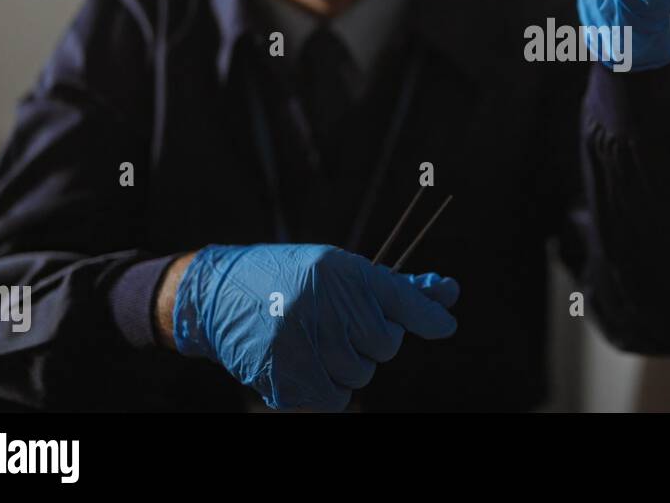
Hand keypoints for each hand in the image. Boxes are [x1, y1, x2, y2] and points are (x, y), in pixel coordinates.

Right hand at [172, 244, 458, 410]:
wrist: (218, 294)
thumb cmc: (292, 280)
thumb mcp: (340, 271)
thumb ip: (395, 289)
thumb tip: (451, 294)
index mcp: (342, 271)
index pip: (401, 300)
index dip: (429, 316)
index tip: (445, 326)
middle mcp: (325, 304)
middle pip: (385, 345)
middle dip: (368, 339)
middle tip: (338, 323)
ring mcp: (304, 343)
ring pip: (361, 374)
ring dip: (347, 365)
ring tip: (315, 340)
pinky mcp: (286, 377)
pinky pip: (335, 399)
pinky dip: (327, 388)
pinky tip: (306, 364)